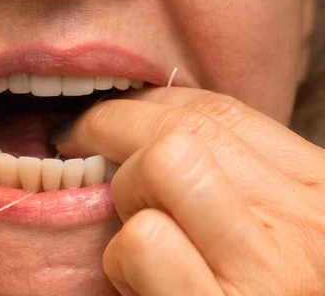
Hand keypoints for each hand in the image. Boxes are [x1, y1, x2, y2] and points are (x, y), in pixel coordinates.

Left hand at [57, 87, 324, 295]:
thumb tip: (158, 132)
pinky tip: (136, 289)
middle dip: (114, 129)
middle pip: (185, 129)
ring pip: (164, 164)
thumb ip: (236, 184)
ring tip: (130, 232)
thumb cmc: (270, 293)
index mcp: (322, 199)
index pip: (222, 113)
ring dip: (125, 195)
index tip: (115, 115)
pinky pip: (143, 242)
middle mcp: (308, 229)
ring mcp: (269, 275)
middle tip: (79, 146)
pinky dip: (121, 260)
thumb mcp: (277, 233)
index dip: (152, 104)